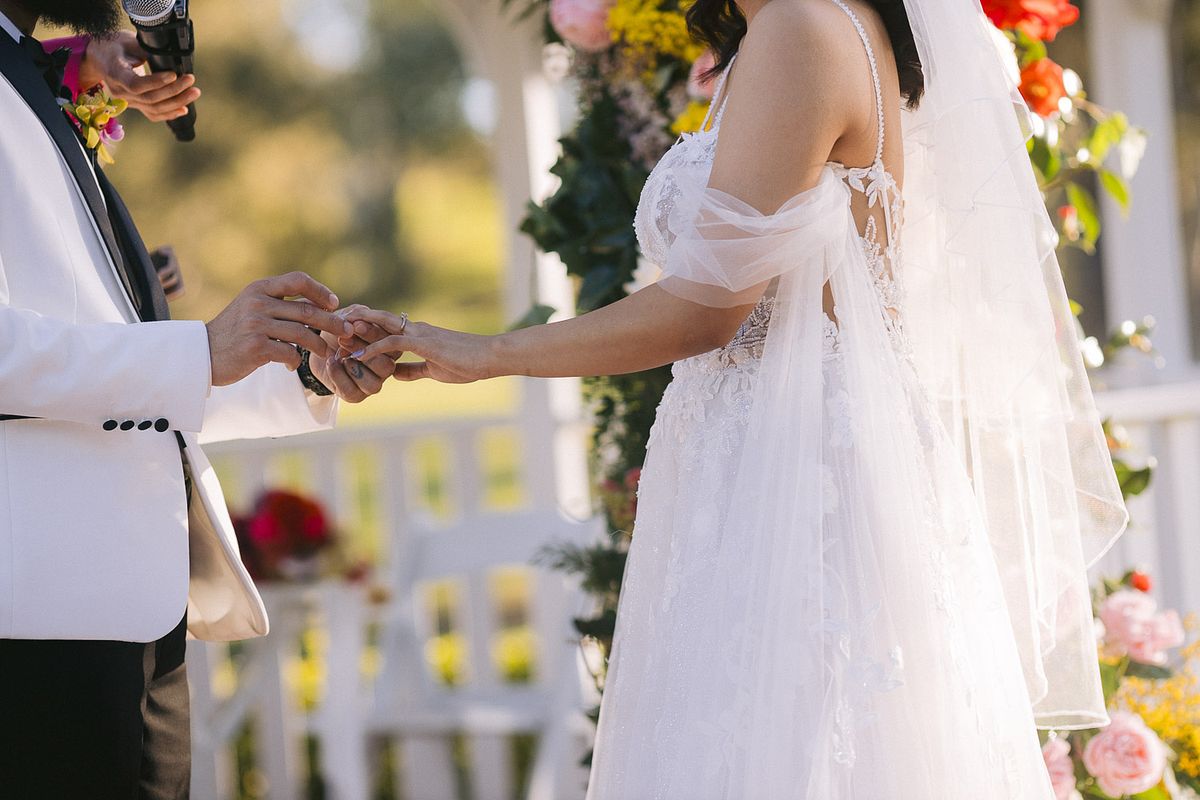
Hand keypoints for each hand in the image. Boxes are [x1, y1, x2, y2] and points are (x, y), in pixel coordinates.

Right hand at [79, 32, 199, 122]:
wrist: (100, 58)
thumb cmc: (113, 46)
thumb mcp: (126, 41)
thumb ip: (143, 49)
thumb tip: (166, 54)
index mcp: (115, 73)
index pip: (136, 85)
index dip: (156, 82)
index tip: (173, 74)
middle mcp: (120, 91)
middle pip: (150, 98)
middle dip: (174, 91)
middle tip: (190, 80)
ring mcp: (128, 100)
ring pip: (154, 108)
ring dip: (177, 103)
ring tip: (194, 92)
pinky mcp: (135, 104)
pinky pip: (152, 114)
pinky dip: (169, 114)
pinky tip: (183, 109)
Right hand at [206, 272, 353, 386]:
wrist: (202, 353)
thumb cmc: (234, 332)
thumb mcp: (253, 308)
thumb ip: (281, 303)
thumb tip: (321, 305)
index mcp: (259, 288)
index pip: (298, 280)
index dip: (320, 291)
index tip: (334, 304)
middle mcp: (257, 303)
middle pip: (307, 311)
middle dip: (332, 323)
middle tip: (347, 332)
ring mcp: (256, 325)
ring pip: (302, 334)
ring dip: (319, 345)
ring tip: (325, 351)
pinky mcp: (255, 347)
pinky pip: (289, 353)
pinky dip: (295, 360)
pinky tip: (292, 364)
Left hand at [305, 306, 395, 402]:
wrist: (318, 347)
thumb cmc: (339, 329)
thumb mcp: (348, 317)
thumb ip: (357, 314)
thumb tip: (360, 319)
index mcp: (391, 348)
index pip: (391, 344)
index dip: (374, 335)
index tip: (355, 324)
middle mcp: (386, 368)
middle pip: (386, 367)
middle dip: (363, 351)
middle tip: (343, 339)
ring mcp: (373, 384)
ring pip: (373, 384)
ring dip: (352, 366)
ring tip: (337, 353)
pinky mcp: (355, 395)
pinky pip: (351, 390)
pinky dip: (338, 375)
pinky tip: (330, 362)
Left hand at [345, 308, 496, 384]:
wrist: (489, 357)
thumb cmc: (468, 363)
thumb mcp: (435, 370)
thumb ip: (414, 369)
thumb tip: (395, 374)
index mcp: (417, 334)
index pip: (384, 326)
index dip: (363, 328)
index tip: (342, 335)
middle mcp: (414, 329)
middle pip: (377, 319)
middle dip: (352, 321)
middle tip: (328, 325)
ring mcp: (418, 333)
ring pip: (380, 324)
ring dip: (357, 330)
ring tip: (334, 335)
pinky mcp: (424, 343)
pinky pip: (393, 342)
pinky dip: (373, 348)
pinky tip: (357, 356)